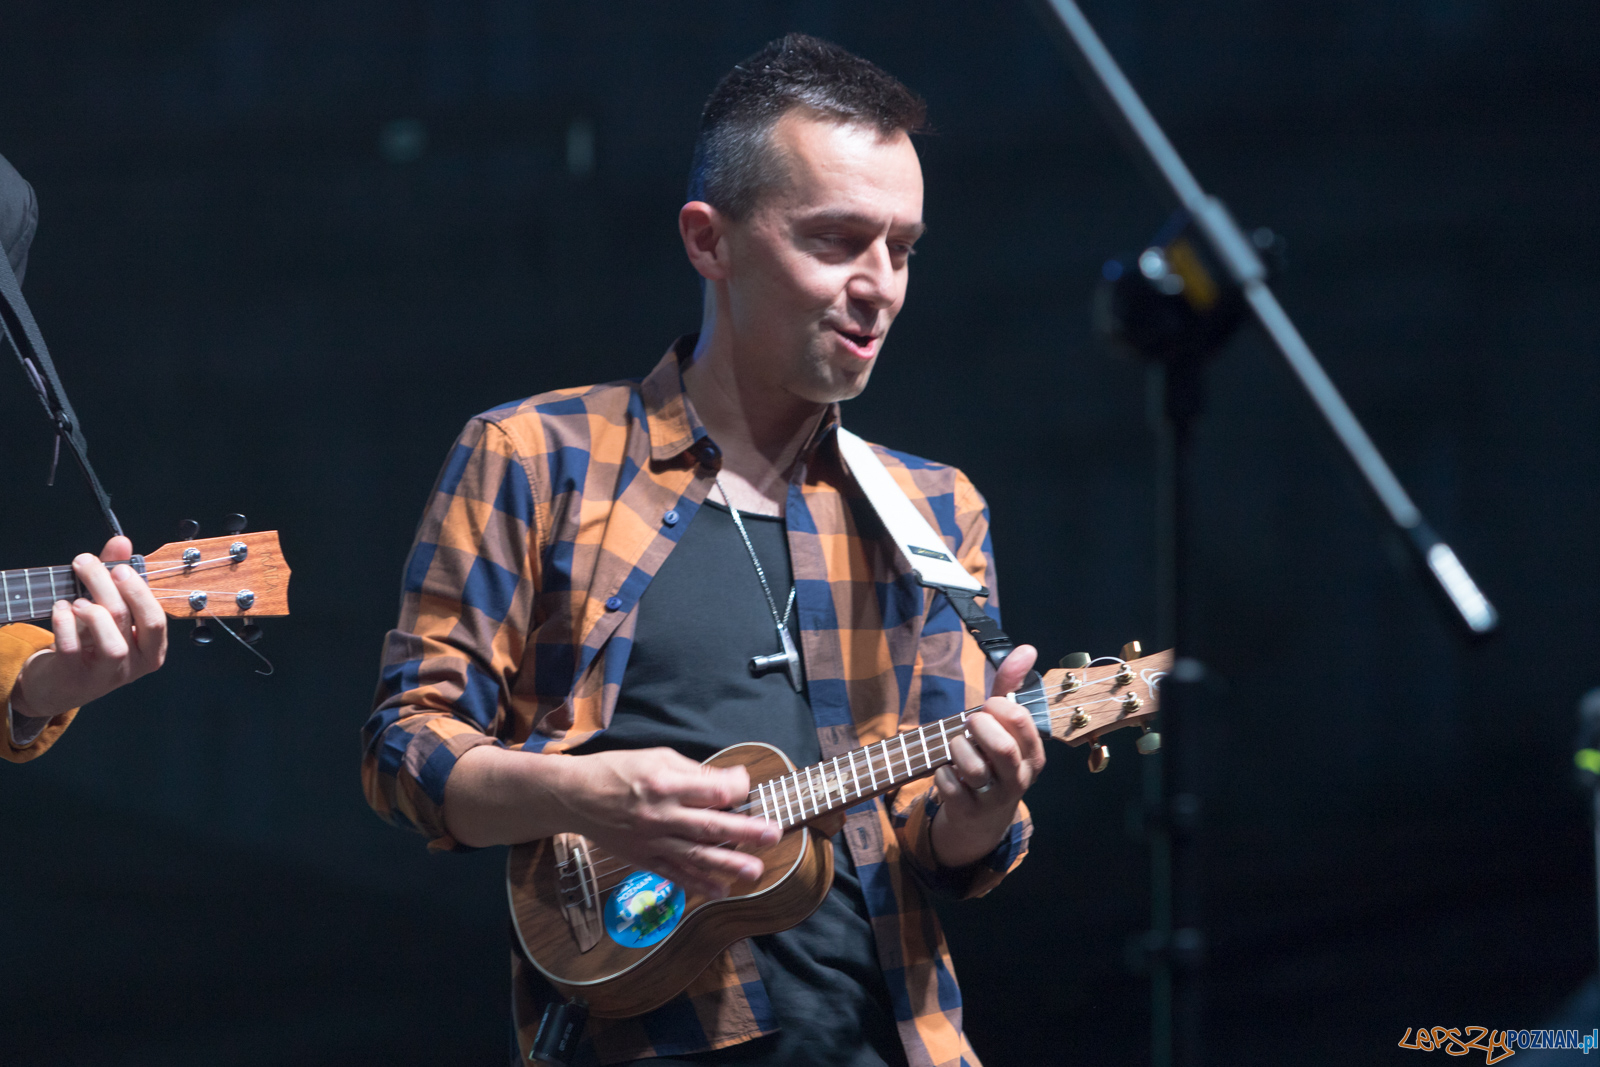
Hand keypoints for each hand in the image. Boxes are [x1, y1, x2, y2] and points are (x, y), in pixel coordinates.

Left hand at [12, 535, 167, 720]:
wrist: (58, 684)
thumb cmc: (89, 644)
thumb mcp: (107, 611)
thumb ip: (116, 577)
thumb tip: (122, 542)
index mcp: (151, 649)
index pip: (156, 618)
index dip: (138, 590)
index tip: (118, 568)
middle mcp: (135, 665)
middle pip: (129, 620)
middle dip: (107, 586)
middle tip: (86, 564)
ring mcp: (106, 676)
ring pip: (110, 641)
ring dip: (91, 612)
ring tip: (76, 599)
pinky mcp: (75, 679)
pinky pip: (72, 648)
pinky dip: (65, 623)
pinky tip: (60, 610)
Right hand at [552, 747, 780, 898]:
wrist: (575, 797)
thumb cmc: (618, 770)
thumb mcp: (657, 757)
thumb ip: (694, 772)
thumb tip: (729, 782)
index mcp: (665, 783)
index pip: (711, 789)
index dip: (736, 787)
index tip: (747, 787)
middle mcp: (661, 814)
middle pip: (709, 824)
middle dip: (744, 831)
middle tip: (772, 835)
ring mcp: (652, 840)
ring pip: (695, 855)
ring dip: (727, 864)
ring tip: (754, 872)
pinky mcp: (643, 858)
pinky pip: (674, 873)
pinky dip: (697, 883)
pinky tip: (720, 889)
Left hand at [930, 644, 1045, 868]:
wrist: (983, 816)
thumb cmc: (992, 758)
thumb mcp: (1003, 726)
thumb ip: (1011, 687)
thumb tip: (1027, 648)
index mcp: (1033, 755)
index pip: (1022, 722)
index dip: (998, 706)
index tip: (987, 706)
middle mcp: (1019, 778)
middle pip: (1002, 748)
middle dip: (979, 727)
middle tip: (969, 722)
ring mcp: (994, 798)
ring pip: (974, 768)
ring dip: (958, 749)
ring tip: (957, 746)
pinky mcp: (969, 811)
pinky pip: (950, 787)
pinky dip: (942, 773)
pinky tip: (946, 770)